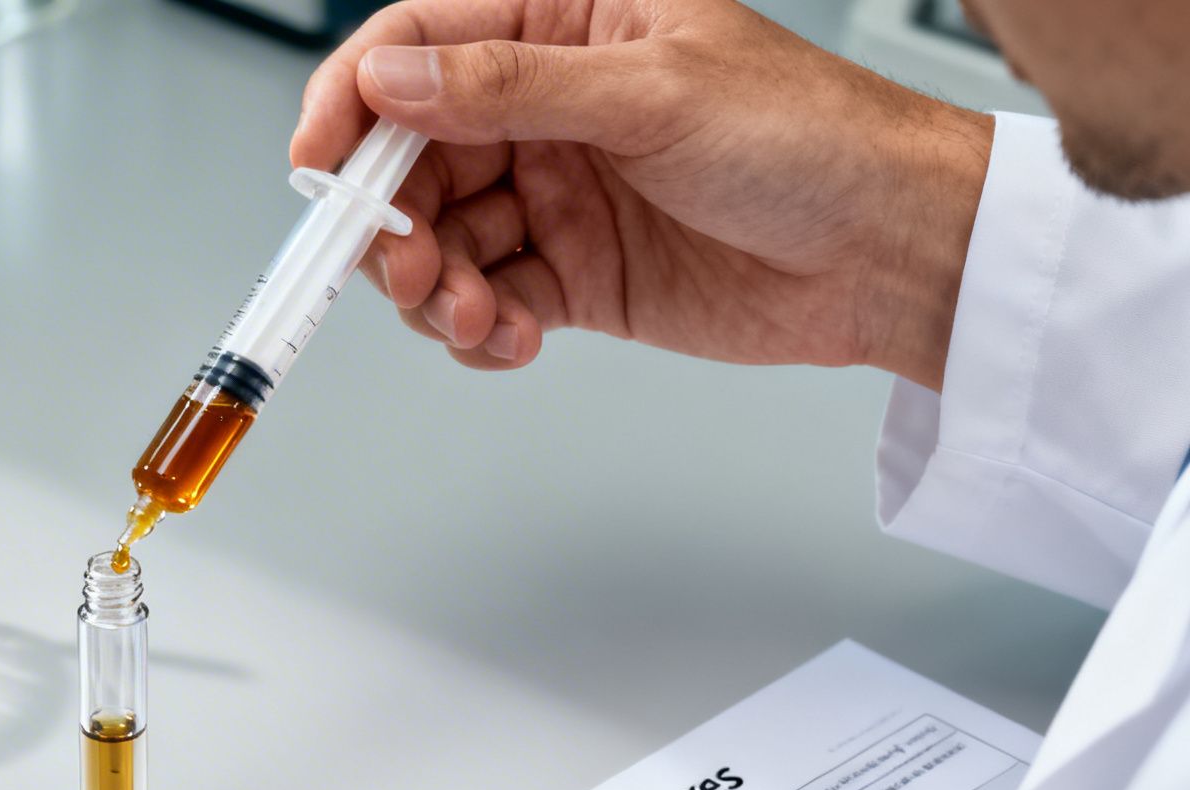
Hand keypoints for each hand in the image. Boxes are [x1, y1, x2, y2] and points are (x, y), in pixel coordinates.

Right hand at [293, 0, 991, 386]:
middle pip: (413, 156)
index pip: (419, 45)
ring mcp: (557, 192)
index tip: (320, 168)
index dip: (353, 103)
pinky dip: (481, 330)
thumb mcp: (654, 93)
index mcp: (564, 23)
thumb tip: (396, 81)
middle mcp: (548, 107)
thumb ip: (512, 88)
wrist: (890, 252)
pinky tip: (512, 336)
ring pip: (441, 240)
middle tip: (407, 262)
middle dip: (393, 218)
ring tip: (477, 314)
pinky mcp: (574, 275)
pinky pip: (488, 302)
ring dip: (437, 287)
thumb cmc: (811, 138)